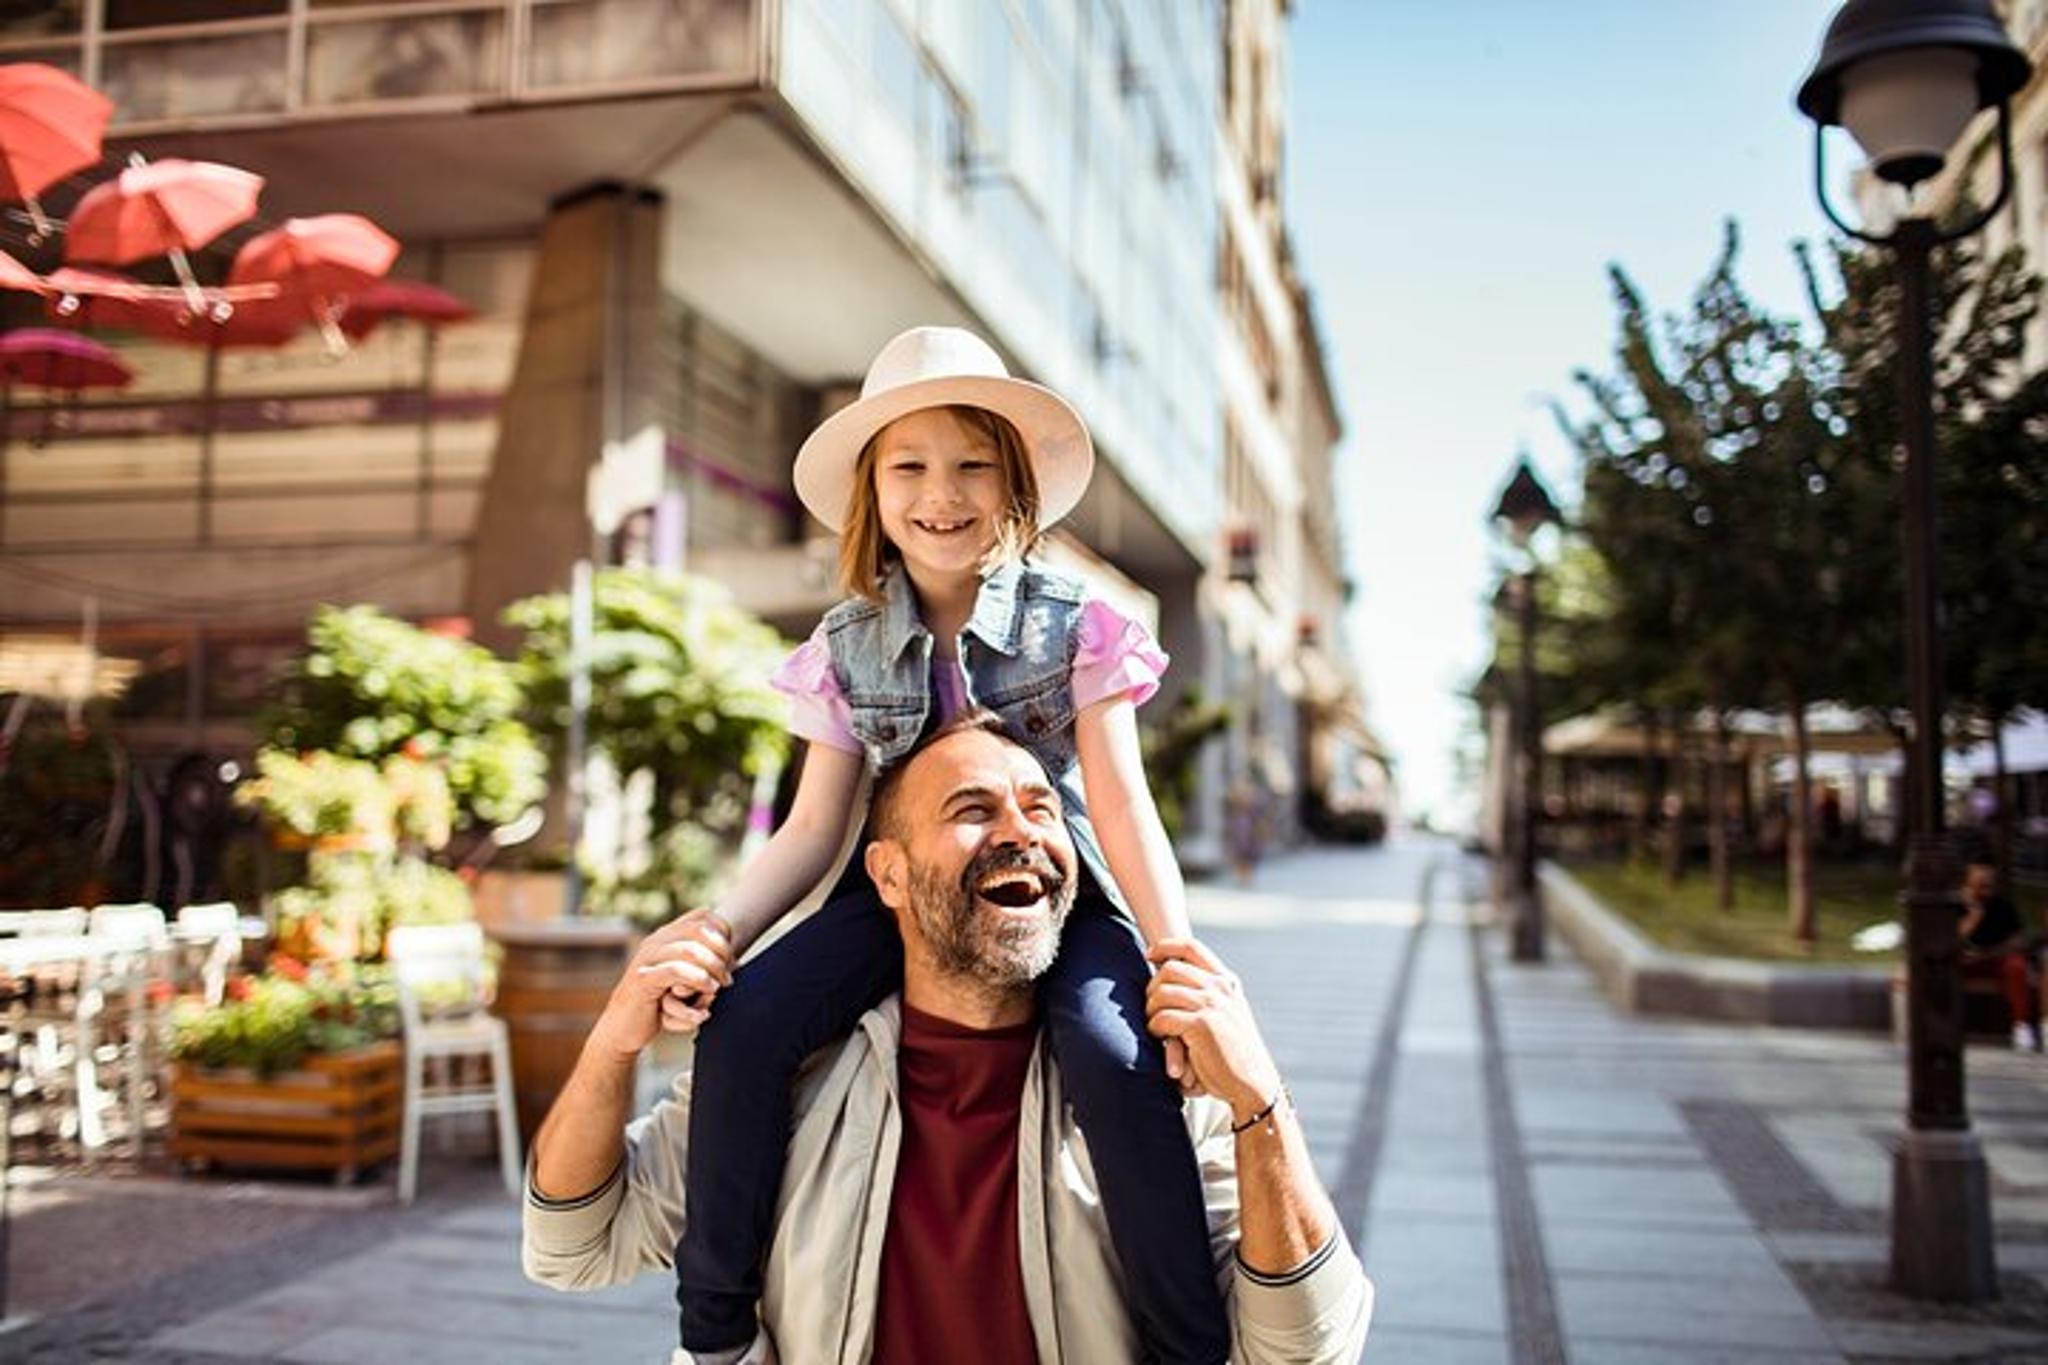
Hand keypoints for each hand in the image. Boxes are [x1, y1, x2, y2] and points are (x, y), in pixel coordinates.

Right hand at [590, 909, 733, 1059]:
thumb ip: (704, 967)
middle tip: (728, 978)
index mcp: (667, 936)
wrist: (624, 1028)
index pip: (702, 916)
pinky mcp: (643, 978)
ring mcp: (647, 957)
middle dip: (722, 952)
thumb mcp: (684, 982)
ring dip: (712, 968)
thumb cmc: (659, 1005)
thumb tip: (737, 963)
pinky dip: (697, 980)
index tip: (731, 959)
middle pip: (700, 930)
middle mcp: (656, 941)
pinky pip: (675, 971)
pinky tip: (707, 992)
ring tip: (719, 987)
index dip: (723, 932)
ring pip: (690, 949)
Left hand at [1144, 937, 1282, 1119]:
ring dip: (1151, 1011)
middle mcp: (1220, 988)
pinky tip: (1162, 1039)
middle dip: (1152, 987)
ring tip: (1156, 1027)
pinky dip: (1155, 1028)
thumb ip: (1208, 993)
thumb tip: (1169, 973)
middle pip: (1169, 969)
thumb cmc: (1234, 1052)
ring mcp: (1212, 1004)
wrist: (1253, 1083)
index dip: (1165, 947)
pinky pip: (1162, 1018)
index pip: (1191, 947)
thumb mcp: (1228, 1013)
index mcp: (1226, 981)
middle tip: (1152, 1008)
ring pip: (1161, 993)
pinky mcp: (1202, 1026)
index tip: (1150, 956)